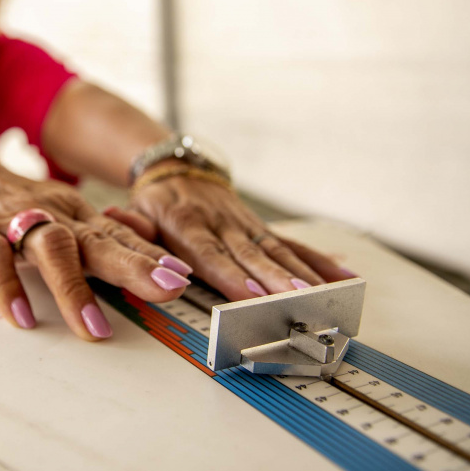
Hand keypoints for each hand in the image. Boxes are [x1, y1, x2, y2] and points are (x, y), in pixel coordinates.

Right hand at [0, 159, 194, 340]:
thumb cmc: (18, 206)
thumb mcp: (65, 216)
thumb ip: (103, 233)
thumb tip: (148, 244)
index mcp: (78, 216)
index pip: (122, 236)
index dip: (154, 255)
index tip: (184, 277)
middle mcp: (55, 218)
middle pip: (99, 240)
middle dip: (135, 266)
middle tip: (166, 290)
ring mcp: (17, 225)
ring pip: (52, 249)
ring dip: (74, 288)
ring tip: (93, 328)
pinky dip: (8, 288)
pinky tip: (22, 317)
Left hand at [115, 167, 354, 300]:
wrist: (174, 168)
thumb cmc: (151, 203)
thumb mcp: (134, 213)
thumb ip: (131, 229)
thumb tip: (125, 232)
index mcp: (185, 221)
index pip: (210, 251)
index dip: (232, 274)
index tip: (253, 295)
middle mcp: (219, 221)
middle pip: (251, 254)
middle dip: (278, 280)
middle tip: (301, 302)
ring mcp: (244, 223)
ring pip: (276, 250)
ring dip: (303, 275)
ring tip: (325, 296)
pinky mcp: (259, 226)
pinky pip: (292, 243)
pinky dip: (318, 261)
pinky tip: (344, 277)